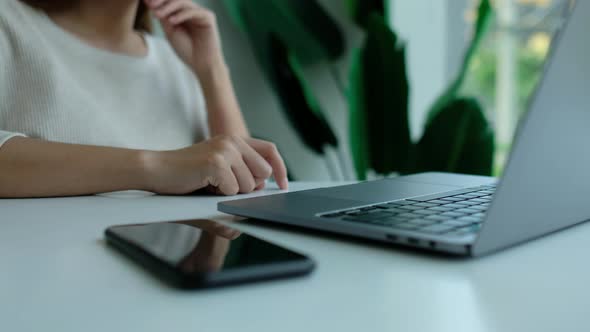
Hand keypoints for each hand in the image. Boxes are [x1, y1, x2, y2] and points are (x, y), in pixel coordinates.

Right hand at [143, 135, 288, 194]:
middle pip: (263, 173)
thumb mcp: (219, 176)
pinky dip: (219, 195)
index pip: (270, 151)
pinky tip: (203, 186)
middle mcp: (233, 140)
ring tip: (209, 185)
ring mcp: (225, 149)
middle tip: (223, 187)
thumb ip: (242, 180)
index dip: (280, 169)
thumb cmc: (186, 178)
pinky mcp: (216, 161)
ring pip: (249, 185)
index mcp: (235, 141)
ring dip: (231, 193)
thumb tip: (265, 191)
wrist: (156, 171)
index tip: (283, 186)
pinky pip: (233, 190)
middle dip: (249, 188)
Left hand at [144, 0, 223, 74]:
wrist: (202, 64)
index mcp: (183, 14)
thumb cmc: (187, 50)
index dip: (158, 1)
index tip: (145, 2)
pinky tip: (172, 21)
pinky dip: (181, 15)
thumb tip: (149, 2)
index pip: (170, 2)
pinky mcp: (209, 17)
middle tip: (150, 4)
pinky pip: (193, 12)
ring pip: (183, 3)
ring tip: (158, 14)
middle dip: (162, 0)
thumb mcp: (170, 32)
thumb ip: (163, 17)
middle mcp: (192, 11)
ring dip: (169, 7)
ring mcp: (201, 13)